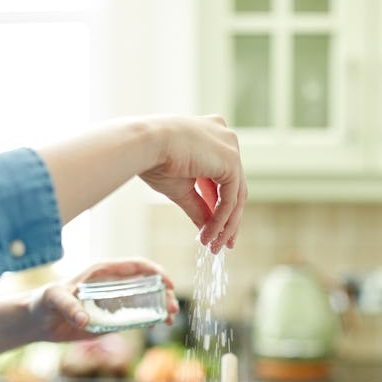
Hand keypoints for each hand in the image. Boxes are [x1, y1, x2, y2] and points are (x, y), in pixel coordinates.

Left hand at [30, 258, 178, 341]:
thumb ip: (67, 306)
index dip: (155, 271)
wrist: (39, 321)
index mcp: (102, 272)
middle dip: (163, 293)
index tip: (167, 282)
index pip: (135, 266)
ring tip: (171, 319)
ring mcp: (115, 301)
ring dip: (161, 307)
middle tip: (172, 308)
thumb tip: (84, 320)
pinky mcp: (113, 318)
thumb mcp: (53, 299)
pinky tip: (160, 325)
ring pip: (146, 299)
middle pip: (146, 283)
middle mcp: (113, 284)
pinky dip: (151, 318)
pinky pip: (137, 316)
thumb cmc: (43, 302)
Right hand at [139, 115, 247, 252]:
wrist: (146, 144)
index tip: (215, 228)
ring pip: (235, 196)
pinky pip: (230, 199)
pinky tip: (210, 235)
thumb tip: (208, 230)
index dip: (220, 206)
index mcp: (214, 136)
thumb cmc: (155, 160)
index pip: (223, 178)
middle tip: (223, 242)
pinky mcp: (231, 161)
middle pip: (234, 188)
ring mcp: (231, 149)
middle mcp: (226, 139)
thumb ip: (199, 207)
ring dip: (226, 225)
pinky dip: (221, 220)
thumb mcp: (181, 188)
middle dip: (229, 219)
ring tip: (215, 245)